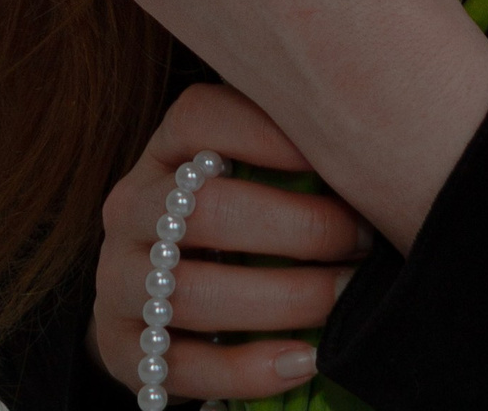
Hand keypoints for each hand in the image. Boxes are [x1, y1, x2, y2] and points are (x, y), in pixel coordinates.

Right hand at [89, 81, 371, 398]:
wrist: (153, 301)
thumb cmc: (227, 225)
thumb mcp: (238, 178)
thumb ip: (283, 158)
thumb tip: (369, 156)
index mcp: (163, 152)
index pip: (200, 118)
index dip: (269, 132)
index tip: (340, 154)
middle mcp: (130, 210)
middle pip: (207, 210)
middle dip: (298, 227)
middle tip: (361, 240)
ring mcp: (118, 283)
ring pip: (196, 293)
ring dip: (285, 299)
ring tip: (344, 300)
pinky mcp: (125, 353)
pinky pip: (186, 367)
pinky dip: (252, 368)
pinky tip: (306, 359)